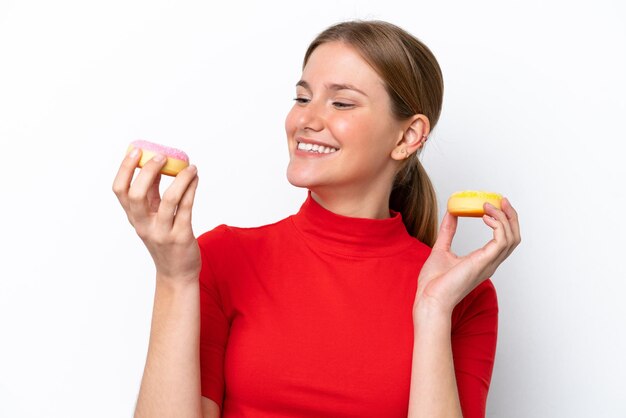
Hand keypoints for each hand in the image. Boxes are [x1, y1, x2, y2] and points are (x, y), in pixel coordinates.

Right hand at [112, 148, 200, 283]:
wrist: (177, 274)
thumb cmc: (165, 240)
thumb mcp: (152, 218)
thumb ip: (152, 194)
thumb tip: (156, 165)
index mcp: (134, 218)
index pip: (120, 191)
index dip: (125, 169)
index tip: (136, 151)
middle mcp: (144, 225)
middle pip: (136, 195)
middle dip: (148, 171)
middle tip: (162, 157)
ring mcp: (162, 232)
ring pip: (168, 200)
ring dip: (180, 179)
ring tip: (190, 167)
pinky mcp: (181, 237)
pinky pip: (186, 208)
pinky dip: (191, 189)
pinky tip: (195, 178)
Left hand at [413, 198, 520, 314]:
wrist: (429, 299)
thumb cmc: (434, 283)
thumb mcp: (441, 249)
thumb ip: (448, 231)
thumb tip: (451, 213)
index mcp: (483, 260)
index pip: (504, 239)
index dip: (504, 220)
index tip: (494, 204)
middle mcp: (490, 262)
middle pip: (514, 236)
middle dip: (511, 216)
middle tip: (500, 200)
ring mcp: (489, 263)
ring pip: (512, 237)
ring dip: (504, 217)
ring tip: (488, 206)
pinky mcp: (483, 262)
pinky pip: (501, 240)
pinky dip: (498, 225)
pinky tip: (485, 216)